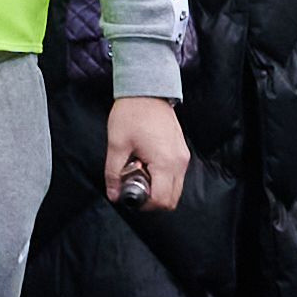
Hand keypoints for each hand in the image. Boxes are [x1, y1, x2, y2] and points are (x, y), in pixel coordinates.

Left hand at [106, 96, 190, 211]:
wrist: (147, 91)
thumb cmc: (131, 114)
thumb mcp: (117, 144)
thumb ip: (114, 172)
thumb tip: (113, 194)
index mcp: (165, 162)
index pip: (162, 200)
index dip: (145, 205)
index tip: (131, 195)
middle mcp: (179, 163)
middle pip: (172, 199)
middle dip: (153, 200)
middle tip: (134, 186)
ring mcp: (183, 157)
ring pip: (175, 188)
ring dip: (158, 189)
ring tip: (139, 173)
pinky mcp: (181, 152)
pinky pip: (176, 175)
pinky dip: (163, 178)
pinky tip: (146, 165)